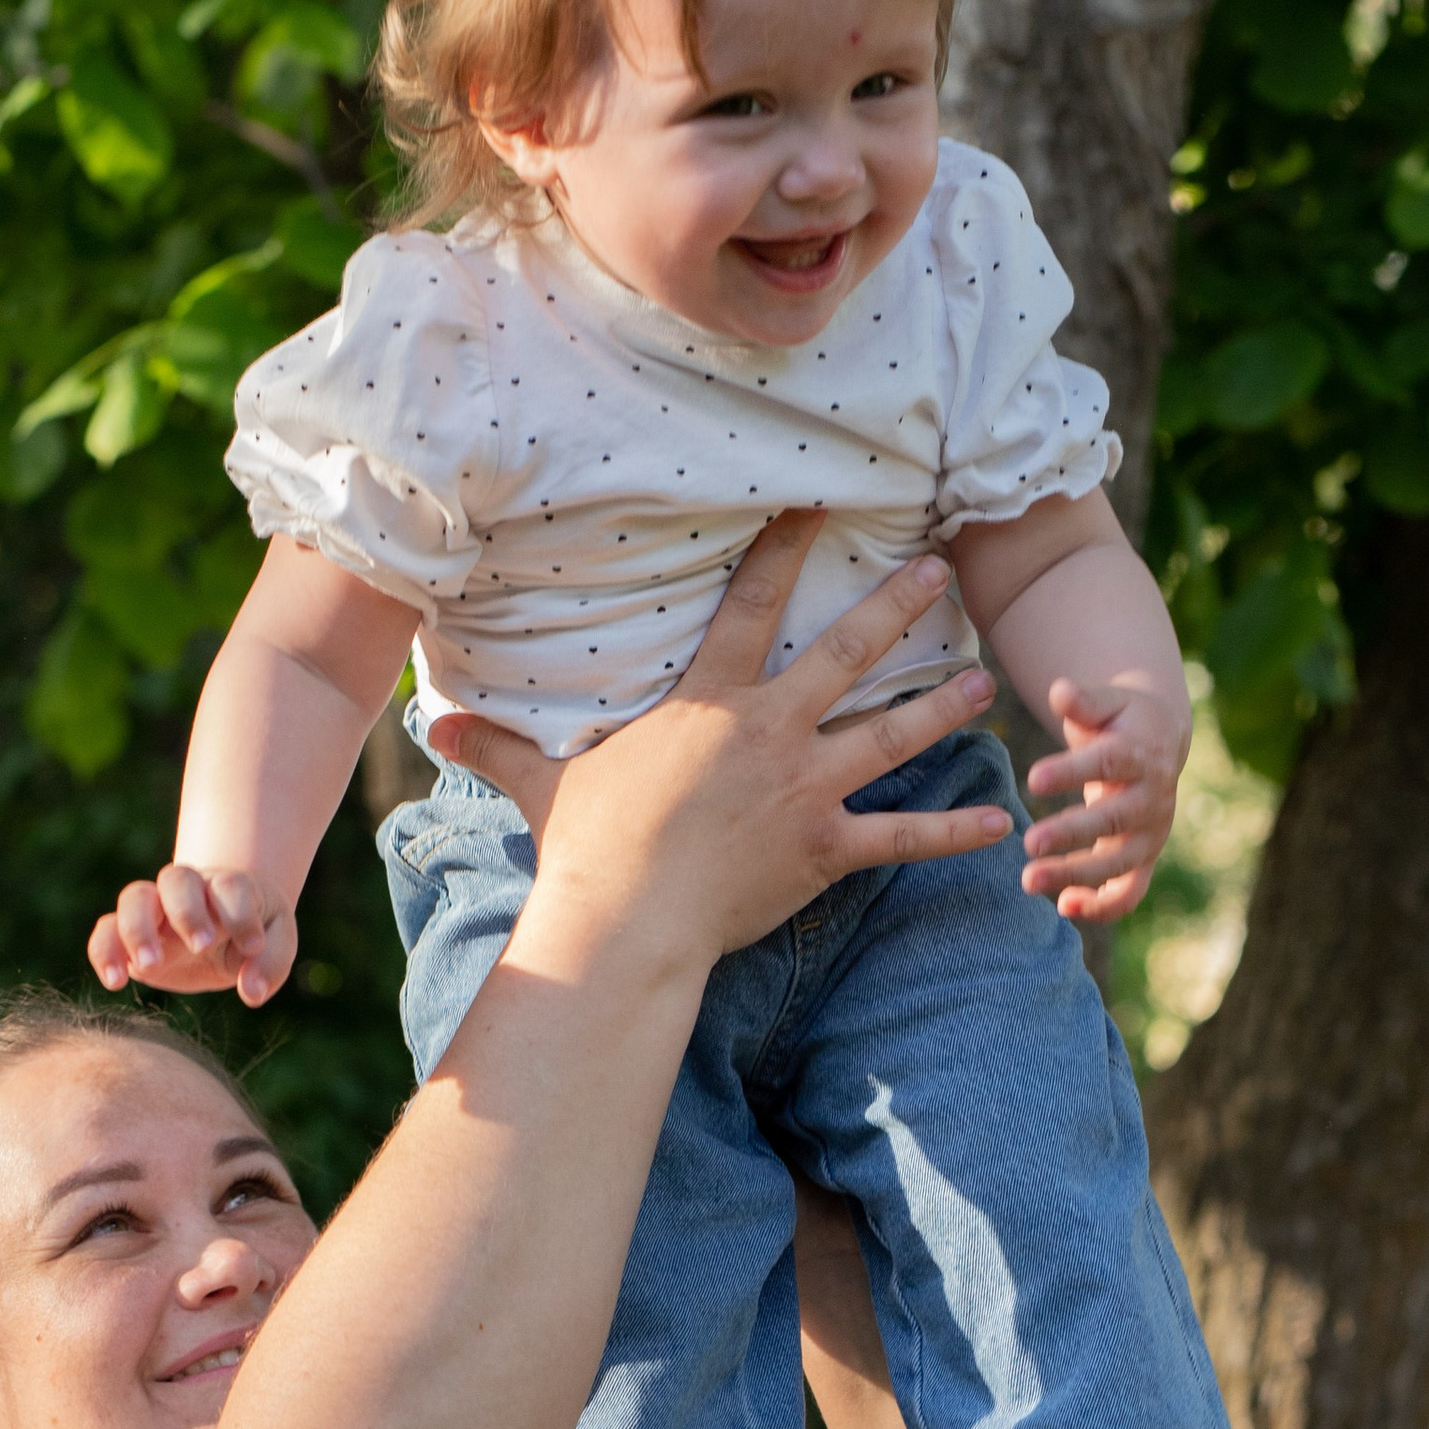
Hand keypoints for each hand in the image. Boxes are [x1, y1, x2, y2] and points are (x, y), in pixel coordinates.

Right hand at [87, 864, 296, 1008]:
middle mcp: (189, 890)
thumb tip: (251, 993)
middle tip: (202, 947)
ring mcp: (156, 908)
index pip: (230, 887)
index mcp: (229, 887)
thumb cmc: (255, 933)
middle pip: (176, 879)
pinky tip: (115, 982)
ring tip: (150, 968)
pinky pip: (106, 930)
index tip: (253, 946)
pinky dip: (104, 951)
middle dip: (187, 912)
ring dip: (138, 929)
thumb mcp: (276, 944)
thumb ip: (270, 965)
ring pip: (135, 897)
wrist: (226, 929)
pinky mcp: (130, 934)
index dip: (240, 914)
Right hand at [426, 514, 1007, 973]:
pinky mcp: (825, 849)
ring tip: (985, 681)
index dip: (785, 550)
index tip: (818, 509)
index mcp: (709, 701)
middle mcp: (769, 730)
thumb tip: (429, 730)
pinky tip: (998, 824)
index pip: (752, 605)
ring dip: (942, 706)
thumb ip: (499, 748)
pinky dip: (952, 833)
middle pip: (848, 652)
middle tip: (941, 570)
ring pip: (891, 732)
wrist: (626, 920)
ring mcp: (805, 788)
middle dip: (898, 605)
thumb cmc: (587, 850)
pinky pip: (901, 838)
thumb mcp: (542, 786)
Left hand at [1019, 679, 1192, 923]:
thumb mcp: (1106, 701)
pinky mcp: (1144, 859)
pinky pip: (1129, 892)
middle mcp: (1151, 797)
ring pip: (1119, 863)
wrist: (1157, 741)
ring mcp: (1150, 833)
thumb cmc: (1118, 719)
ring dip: (1077, 876)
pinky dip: (1102, 906)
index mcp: (1140, 753)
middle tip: (1029, 843)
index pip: (1107, 762)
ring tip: (1029, 881)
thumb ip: (1083, 700)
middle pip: (1114, 820)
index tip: (1033, 778)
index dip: (1072, 771)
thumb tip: (1060, 691)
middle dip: (1072, 834)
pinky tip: (1063, 907)